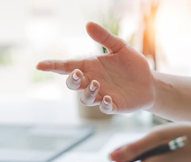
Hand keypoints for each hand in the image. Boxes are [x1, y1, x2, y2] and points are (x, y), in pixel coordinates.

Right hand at [37, 22, 154, 113]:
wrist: (150, 82)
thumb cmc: (133, 64)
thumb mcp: (120, 47)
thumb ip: (105, 37)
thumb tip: (88, 24)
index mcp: (90, 66)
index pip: (67, 66)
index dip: (53, 66)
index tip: (39, 65)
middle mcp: (92, 81)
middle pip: (73, 84)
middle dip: (72, 80)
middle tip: (78, 74)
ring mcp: (102, 95)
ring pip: (85, 98)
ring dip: (88, 92)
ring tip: (97, 84)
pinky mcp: (113, 106)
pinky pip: (104, 108)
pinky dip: (103, 105)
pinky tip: (107, 99)